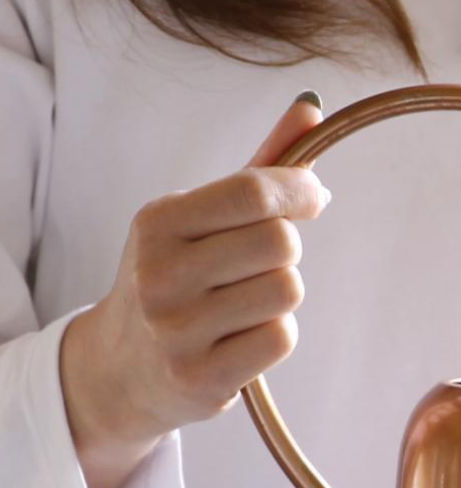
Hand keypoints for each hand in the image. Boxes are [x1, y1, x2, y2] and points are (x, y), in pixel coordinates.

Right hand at [60, 92, 328, 487]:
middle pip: (282, 243)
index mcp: (158, 222)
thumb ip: (260, 165)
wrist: (120, 368)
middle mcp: (160, 274)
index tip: (311, 196)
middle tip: (256, 263)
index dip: (299, 190)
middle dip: (285, 250)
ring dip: (279, 296)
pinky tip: (237, 339)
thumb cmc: (177, 277)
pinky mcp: (200, 378)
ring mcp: (177, 330)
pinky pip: (281, 338)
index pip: (254, 192)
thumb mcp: (202, 217)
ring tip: (241, 304)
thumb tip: (312, 109)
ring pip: (287, 290)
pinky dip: (273, 335)